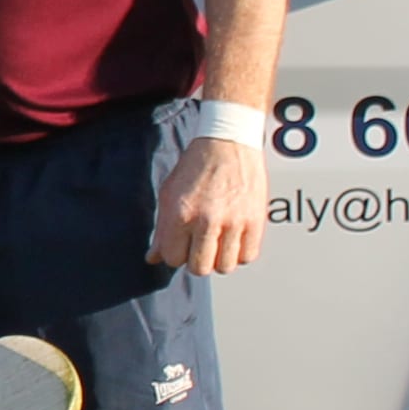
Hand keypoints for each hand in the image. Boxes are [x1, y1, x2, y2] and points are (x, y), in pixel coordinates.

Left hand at [150, 128, 266, 274]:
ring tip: (217, 243)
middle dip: (196, 260)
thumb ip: (161, 229)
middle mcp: (206, 219)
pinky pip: (248, 256)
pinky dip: (240, 253)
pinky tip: (234, 240)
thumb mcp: (169, 194)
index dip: (176, 254)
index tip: (181, 245)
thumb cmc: (196, 165)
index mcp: (180, 213)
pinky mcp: (255, 220)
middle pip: (199, 268)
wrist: (227, 142)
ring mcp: (233, 221)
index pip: (173, 259)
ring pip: (225, 266)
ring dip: (219, 259)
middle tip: (199, 247)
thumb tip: (153, 257)